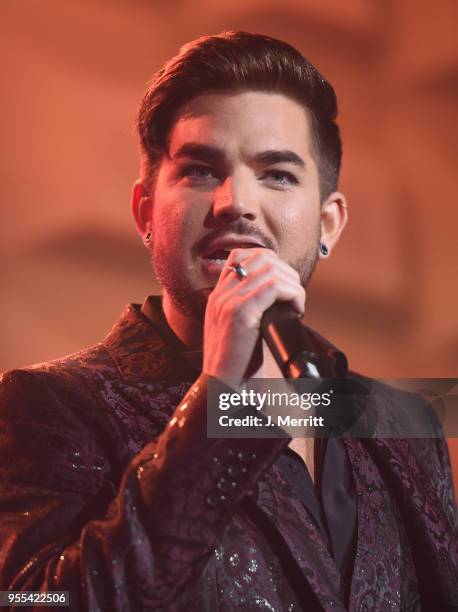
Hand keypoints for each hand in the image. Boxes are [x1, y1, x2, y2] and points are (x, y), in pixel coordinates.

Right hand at [203, 248, 305, 384]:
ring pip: (269, 269)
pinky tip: (297, 310)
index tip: (284, 285)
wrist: (222, 387)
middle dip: (286, 272)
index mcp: (218, 296)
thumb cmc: (237, 364)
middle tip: (295, 296)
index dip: (270, 263)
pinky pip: (273, 287)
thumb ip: (250, 309)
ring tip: (297, 304)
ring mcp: (227, 301)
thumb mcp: (239, 330)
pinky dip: (293, 294)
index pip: (241, 256)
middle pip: (259, 258)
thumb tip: (280, 298)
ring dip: (292, 283)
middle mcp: (220, 294)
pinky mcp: (239, 312)